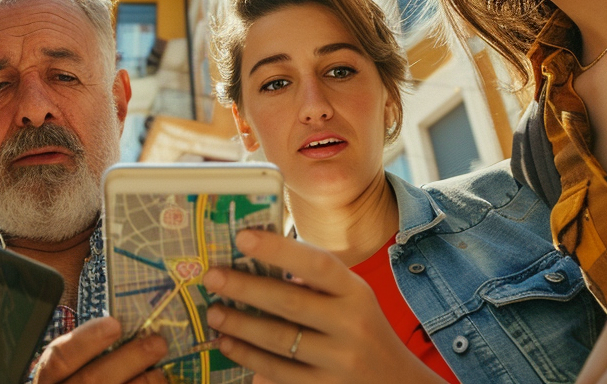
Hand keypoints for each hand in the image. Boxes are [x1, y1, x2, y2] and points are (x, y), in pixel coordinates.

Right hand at [32, 317, 169, 383]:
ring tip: (159, 372)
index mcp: (48, 381)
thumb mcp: (69, 371)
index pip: (59, 359)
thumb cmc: (77, 382)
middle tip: (157, 343)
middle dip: (129, 359)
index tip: (114, 324)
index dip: (86, 340)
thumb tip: (121, 325)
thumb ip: (84, 355)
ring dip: (144, 383)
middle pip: (93, 380)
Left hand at [202, 229, 443, 383]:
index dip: (279, 249)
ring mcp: (339, 362)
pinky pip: (277, 373)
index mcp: (357, 293)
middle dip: (245, 288)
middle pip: (290, 303)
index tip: (242, 237)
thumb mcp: (351, 299)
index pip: (318, 264)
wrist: (394, 382)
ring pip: (278, 341)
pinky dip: (248, 357)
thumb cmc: (361, 328)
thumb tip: (257, 259)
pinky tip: (228, 344)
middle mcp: (351, 326)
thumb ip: (316, 282)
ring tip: (214, 313)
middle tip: (212, 277)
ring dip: (239, 325)